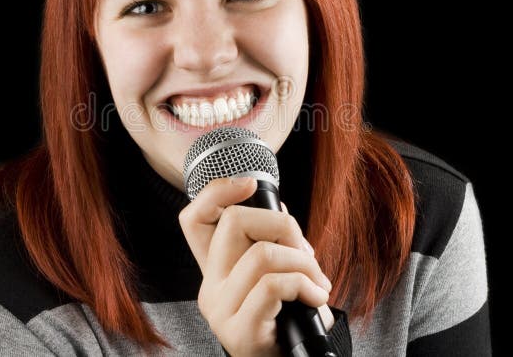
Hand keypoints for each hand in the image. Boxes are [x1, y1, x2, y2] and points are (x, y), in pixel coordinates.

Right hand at [178, 177, 333, 356]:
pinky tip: (317, 298)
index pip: (194, 220)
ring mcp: (221, 309)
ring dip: (303, 262)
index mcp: (215, 271)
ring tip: (318, 283)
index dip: (217, 192)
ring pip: (262, 253)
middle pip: (234, 222)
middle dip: (283, 225)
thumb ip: (270, 247)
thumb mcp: (274, 282)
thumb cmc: (286, 326)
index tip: (249, 183)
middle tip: (306, 253)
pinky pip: (274, 285)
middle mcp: (209, 287)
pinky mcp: (239, 330)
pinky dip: (305, 285)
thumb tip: (281, 209)